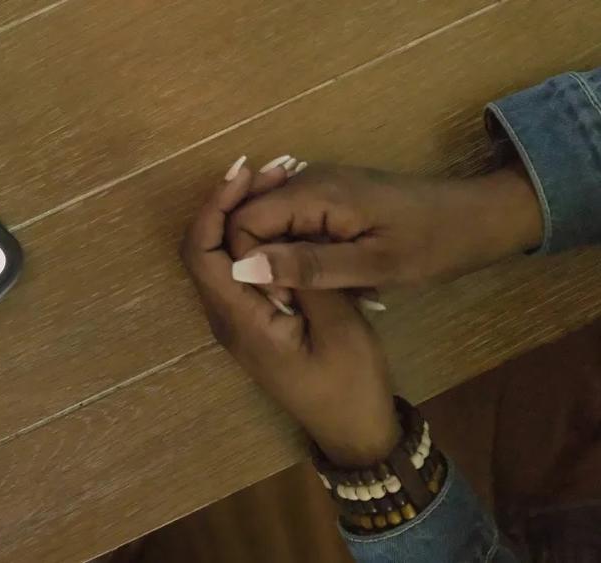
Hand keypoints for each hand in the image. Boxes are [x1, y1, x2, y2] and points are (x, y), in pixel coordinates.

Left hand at [180, 158, 400, 466]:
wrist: (353, 429)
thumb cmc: (350, 383)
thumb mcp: (341, 330)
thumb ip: (306, 282)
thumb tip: (273, 241)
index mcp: (240, 322)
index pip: (202, 254)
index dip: (215, 208)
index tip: (245, 175)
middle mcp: (226, 318)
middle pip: (203, 250)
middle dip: (226, 204)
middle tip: (266, 170)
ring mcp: (236, 319)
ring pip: (219, 256)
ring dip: (239, 216)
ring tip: (275, 182)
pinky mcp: (252, 318)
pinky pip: (237, 268)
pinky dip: (252, 236)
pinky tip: (281, 215)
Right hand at [226, 162, 542, 288]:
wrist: (479, 218)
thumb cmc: (432, 244)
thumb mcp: (373, 266)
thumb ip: (307, 266)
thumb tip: (244, 269)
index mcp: (315, 192)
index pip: (242, 221)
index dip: (248, 261)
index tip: (279, 297)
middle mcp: (308, 179)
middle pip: (251, 219)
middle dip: (261, 261)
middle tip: (296, 300)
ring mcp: (318, 185)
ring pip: (270, 224)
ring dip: (281, 260)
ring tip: (314, 291)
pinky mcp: (328, 195)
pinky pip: (292, 223)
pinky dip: (298, 252)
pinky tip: (325, 276)